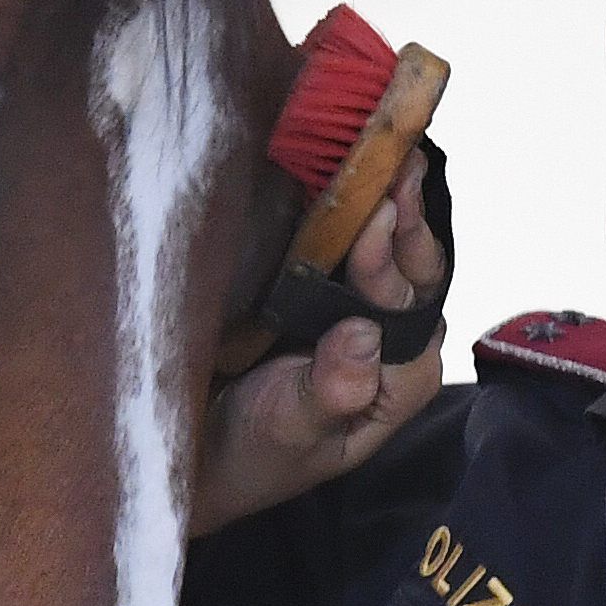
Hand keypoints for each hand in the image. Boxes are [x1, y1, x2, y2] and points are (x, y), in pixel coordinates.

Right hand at [190, 150, 446, 538]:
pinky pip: (340, 240)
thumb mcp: (286, 434)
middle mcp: (391, 339)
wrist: (193, 454)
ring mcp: (356, 306)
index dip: (394, 268)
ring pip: (384, 249)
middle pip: (410, 272)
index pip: (411, 313)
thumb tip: (362, 338)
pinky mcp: (318, 283)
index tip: (372, 224)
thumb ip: (329, 394)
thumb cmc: (250, 454)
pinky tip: (335, 165)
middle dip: (401, 222)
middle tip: (392, 168)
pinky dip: (342, 204)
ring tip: (382, 151)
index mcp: (398, 378)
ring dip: (382, 202)